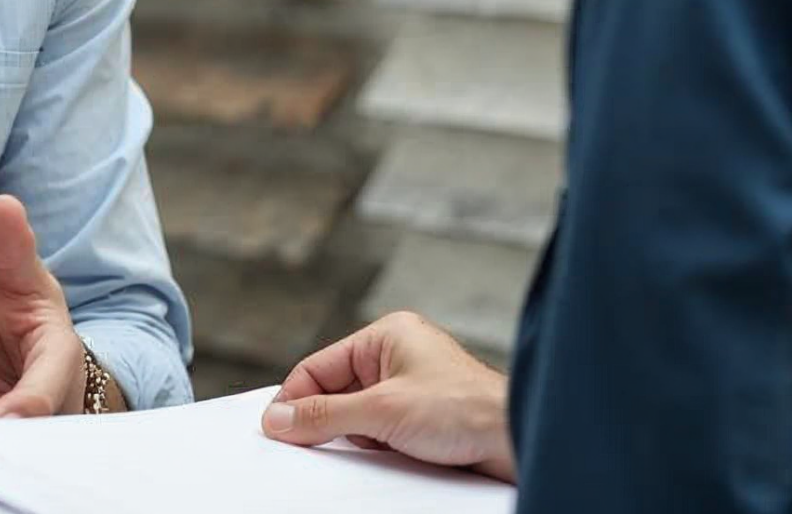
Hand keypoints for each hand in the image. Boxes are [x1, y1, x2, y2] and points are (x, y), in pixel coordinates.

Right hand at [259, 311, 515, 482]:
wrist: (516, 439)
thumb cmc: (465, 409)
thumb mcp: (382, 410)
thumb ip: (325, 415)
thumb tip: (280, 419)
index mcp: (388, 335)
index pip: (320, 365)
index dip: (295, 398)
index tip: (275, 429)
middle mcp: (398, 357)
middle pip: (335, 391)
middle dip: (325, 420)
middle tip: (306, 446)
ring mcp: (411, 390)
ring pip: (356, 416)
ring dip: (353, 437)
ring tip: (365, 447)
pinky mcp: (422, 419)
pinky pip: (379, 432)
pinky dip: (373, 448)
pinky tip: (381, 456)